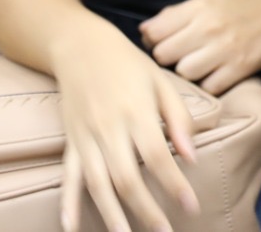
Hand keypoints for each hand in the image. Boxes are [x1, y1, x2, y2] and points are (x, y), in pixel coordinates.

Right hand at [51, 20, 200, 231]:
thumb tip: (192, 155)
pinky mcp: (70, 142)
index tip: (191, 207)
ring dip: (112, 215)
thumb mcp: (160, 80)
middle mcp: (109, 128)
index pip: (158, 156)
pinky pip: (68, 176)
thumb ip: (178, 117)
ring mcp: (85, 137)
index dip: (174, 184)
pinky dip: (68, 203)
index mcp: (136, 112)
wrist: (80, 45)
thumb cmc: (128, 63)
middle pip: (127, 178)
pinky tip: (70, 227)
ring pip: (98, 184)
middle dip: (146, 210)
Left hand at [140, 0, 260, 95]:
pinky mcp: (240, 69)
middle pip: (163, 55)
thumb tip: (145, 32)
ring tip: (198, 66)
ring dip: (187, 73)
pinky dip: (208, 84)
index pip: (153, 33)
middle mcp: (209, 27)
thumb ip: (175, 16)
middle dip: (168, 58)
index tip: (164, 42)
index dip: (154, 41)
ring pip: (184, 72)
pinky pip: (208, 87)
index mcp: (199, 7)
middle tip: (180, 56)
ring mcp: (225, 50)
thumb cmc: (243, 7)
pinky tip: (215, 74)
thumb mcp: (209, 1)